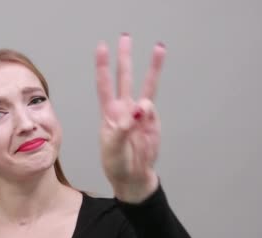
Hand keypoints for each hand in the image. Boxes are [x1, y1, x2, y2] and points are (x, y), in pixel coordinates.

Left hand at [95, 34, 165, 202]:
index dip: (103, 66)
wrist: (133, 177)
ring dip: (153, 67)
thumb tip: (138, 109)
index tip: (102, 48)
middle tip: (126, 37)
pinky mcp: (153, 122)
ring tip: (159, 48)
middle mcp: (124, 108)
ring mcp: (140, 114)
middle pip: (125, 77)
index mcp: (109, 113)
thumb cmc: (116, 163)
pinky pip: (152, 109)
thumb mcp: (113, 149)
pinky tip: (142, 123)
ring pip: (148, 85)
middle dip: (125, 57)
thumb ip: (123, 130)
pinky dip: (149, 112)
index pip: (104, 85)